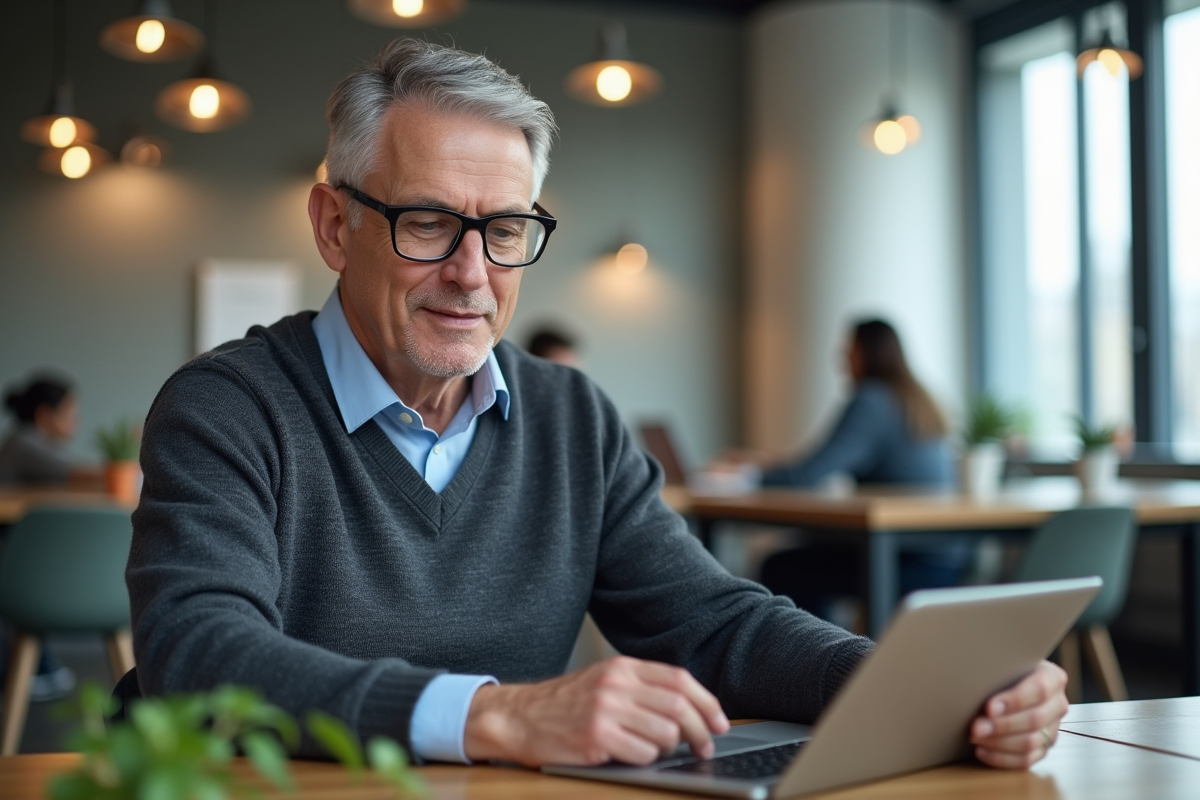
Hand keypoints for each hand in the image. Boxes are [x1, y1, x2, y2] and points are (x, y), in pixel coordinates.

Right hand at [463, 656, 729, 766]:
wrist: (519, 717)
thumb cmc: (565, 705)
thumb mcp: (604, 682)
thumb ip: (641, 687)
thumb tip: (689, 708)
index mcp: (622, 667)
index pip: (679, 680)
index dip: (707, 702)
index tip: (719, 722)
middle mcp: (616, 684)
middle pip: (679, 706)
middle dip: (700, 730)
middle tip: (705, 746)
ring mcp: (606, 710)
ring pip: (665, 732)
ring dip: (670, 747)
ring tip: (657, 750)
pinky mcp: (596, 738)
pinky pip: (642, 753)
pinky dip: (646, 758)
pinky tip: (631, 755)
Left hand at [970, 660, 1068, 768]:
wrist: (1007, 680)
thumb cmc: (1002, 669)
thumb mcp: (1004, 662)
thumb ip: (998, 669)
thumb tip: (973, 678)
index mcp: (1053, 678)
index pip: (1039, 689)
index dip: (1014, 700)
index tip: (989, 707)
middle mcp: (1057, 704)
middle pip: (1035, 719)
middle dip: (1002, 725)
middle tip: (976, 727)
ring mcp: (1053, 728)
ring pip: (1031, 742)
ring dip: (999, 743)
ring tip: (975, 738)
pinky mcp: (1044, 747)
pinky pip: (1027, 760)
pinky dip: (1002, 758)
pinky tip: (981, 751)